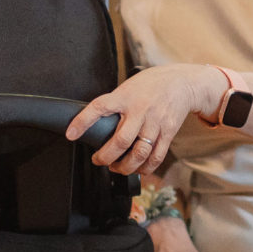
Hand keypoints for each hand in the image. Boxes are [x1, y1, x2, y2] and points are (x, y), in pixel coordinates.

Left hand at [67, 64, 225, 176]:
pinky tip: (138, 169)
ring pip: (139, 153)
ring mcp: (155, 123)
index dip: (82, 122)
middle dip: (106, 157)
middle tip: (98, 160)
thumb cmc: (151, 84)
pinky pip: (156, 156)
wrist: (182, 82)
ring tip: (117, 167)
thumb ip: (115, 103)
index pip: (99, 107)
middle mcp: (140, 110)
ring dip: (125, 167)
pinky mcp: (168, 132)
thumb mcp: (128, 86)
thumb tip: (96, 123)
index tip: (71, 134)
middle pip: (121, 141)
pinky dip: (145, 168)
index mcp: (125, 96)